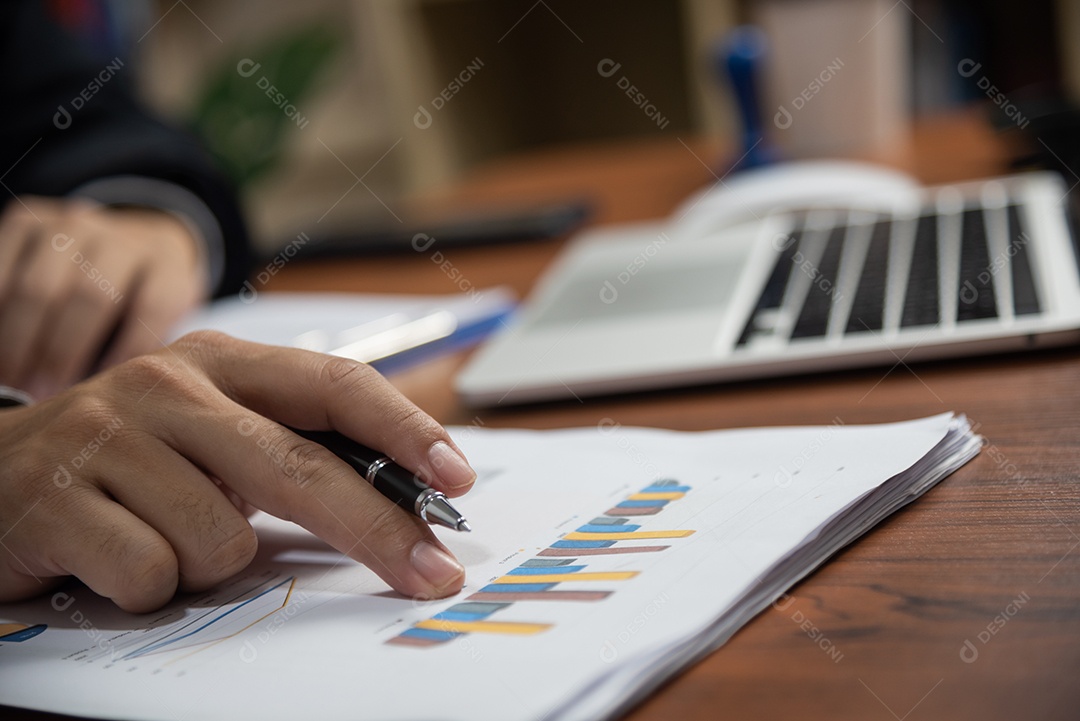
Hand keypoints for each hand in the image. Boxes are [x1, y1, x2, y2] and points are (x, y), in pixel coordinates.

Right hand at [0, 196, 206, 399]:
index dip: (126, 354)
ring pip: (38, 287)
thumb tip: (113, 405)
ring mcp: (72, 225)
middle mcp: (121, 239)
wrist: (128, 242)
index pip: (153, 307)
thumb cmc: (141, 304)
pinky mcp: (27, 220)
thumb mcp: (161, 324)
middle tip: (38, 398)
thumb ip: (145, 354)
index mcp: (167, 266)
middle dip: (59, 355)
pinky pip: (0, 268)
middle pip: (89, 297)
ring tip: (10, 382)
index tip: (102, 397)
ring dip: (17, 341)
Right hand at [0, 331, 475, 611]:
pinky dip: (147, 587)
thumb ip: (293, 449)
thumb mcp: (214, 432)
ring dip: (208, 564)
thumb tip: (406, 494)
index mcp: (222, 361)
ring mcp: (108, 435)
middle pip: (298, 467)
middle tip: (430, 573)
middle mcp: (168, 383)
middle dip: (375, 529)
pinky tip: (115, 558)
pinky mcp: (54, 497)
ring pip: (221, 540)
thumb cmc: (132, 460)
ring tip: (164, 539)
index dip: (403, 429)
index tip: (457, 477)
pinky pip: (152, 574)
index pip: (332, 384)